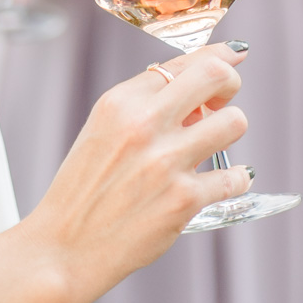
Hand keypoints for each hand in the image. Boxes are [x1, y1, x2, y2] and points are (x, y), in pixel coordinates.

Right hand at [27, 43, 249, 302]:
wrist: (65, 246)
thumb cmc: (82, 190)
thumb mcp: (101, 131)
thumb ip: (143, 109)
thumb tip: (197, 98)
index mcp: (118, 102)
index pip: (178, 62)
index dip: (213, 57)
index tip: (232, 55)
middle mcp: (143, 124)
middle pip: (214, 75)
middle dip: (229, 81)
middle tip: (225, 98)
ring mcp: (166, 161)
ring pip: (234, 122)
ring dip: (231, 129)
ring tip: (216, 143)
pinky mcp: (184, 200)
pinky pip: (235, 177)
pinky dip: (237, 179)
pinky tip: (225, 181)